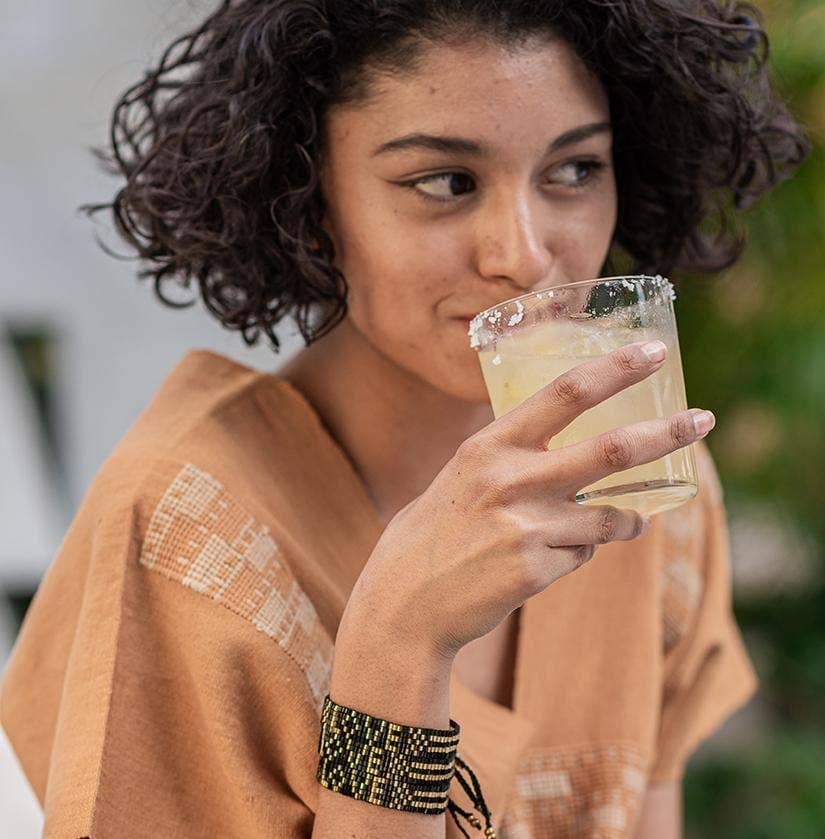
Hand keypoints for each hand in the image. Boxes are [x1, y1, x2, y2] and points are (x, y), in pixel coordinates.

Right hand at [338, 341, 713, 663]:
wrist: (405, 601)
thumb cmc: (436, 532)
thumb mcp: (466, 475)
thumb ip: (516, 457)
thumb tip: (577, 452)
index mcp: (490, 445)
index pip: (565, 393)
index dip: (615, 369)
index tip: (653, 352)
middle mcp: (511, 479)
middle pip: (611, 449)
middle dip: (666, 433)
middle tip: (702, 420)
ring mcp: (526, 526)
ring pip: (608, 517)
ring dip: (624, 520)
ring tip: (628, 521)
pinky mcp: (535, 569)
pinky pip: (583, 554)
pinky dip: (578, 553)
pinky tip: (542, 561)